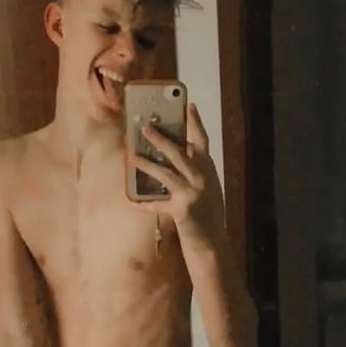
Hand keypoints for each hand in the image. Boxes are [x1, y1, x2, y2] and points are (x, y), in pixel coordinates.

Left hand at [130, 103, 224, 241]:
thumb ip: (195, 170)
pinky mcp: (182, 210)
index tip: (188, 104)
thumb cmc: (207, 213)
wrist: (213, 242)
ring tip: (132, 155)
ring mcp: (193, 193)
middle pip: (180, 153)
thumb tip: (174, 152)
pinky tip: (132, 202)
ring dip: (147, 164)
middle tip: (145, 127)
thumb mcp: (206, 186)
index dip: (195, 122)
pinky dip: (144, 204)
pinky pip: (158, 205)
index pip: (203, 140)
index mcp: (209, 169)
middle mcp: (203, 178)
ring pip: (166, 173)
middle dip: (161, 139)